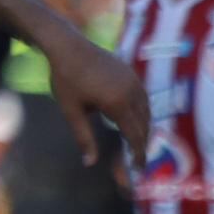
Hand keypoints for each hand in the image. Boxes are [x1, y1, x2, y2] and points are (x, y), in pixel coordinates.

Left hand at [42, 30, 149, 165]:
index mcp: (118, 104)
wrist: (68, 46)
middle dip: (142, 143)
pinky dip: (142, 112)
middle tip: (137, 158)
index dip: (137, 153)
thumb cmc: (66, 78)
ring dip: (144, 128)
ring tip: (136, 140)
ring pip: (147, 111)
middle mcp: (132, 93)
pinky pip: (143, 98)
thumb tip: (89, 163)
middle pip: (144, 125)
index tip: (137, 168)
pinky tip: (133, 118)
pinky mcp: (132, 74)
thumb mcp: (71, 111)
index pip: (135, 135)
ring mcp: (134, 81)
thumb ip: (84, 137)